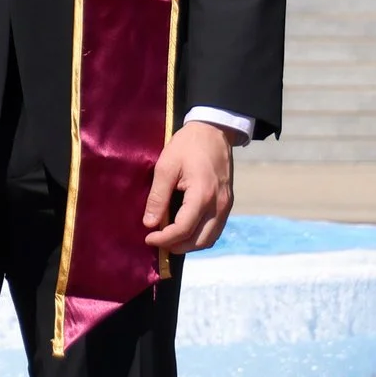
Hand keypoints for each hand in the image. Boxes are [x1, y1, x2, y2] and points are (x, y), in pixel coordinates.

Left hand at [143, 121, 233, 255]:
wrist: (214, 130)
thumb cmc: (187, 146)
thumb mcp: (166, 166)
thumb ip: (158, 197)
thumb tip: (149, 223)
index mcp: (202, 195)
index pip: (183, 229)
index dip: (164, 238)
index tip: (148, 237)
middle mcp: (218, 205)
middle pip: (198, 241)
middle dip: (176, 246)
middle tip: (157, 241)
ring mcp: (226, 205)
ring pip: (209, 239)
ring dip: (189, 244)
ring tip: (170, 239)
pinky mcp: (228, 203)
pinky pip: (215, 229)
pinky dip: (200, 236)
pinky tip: (186, 230)